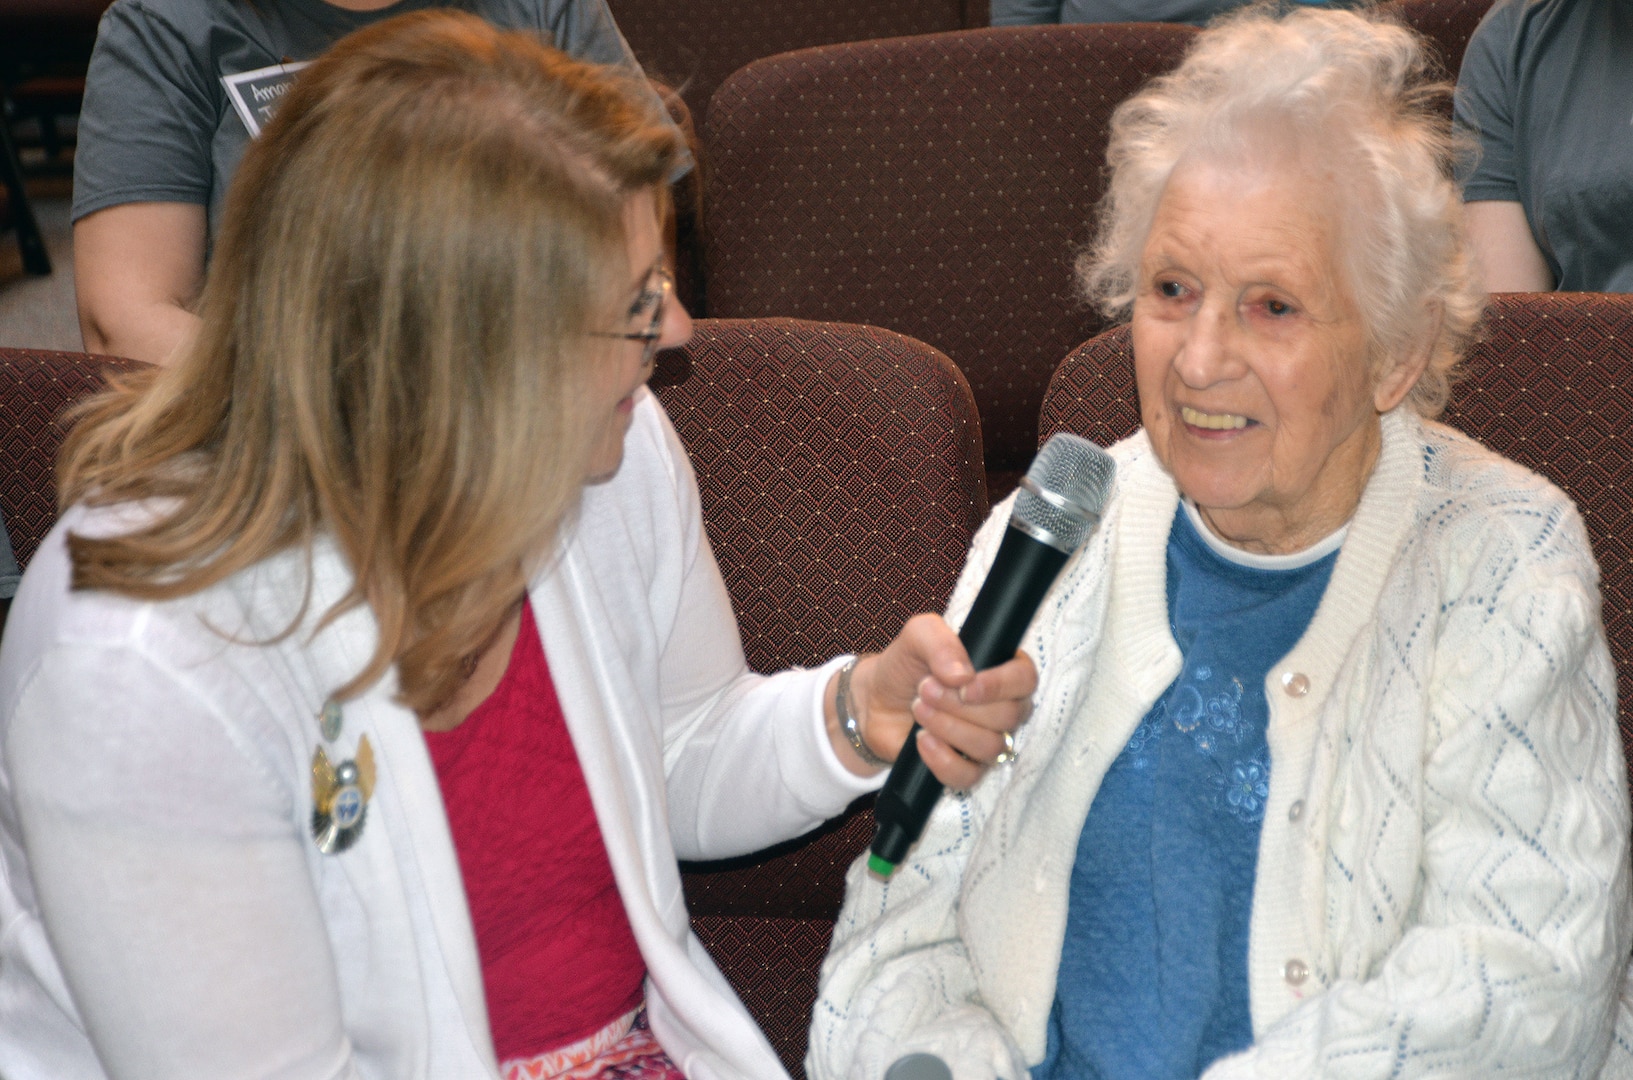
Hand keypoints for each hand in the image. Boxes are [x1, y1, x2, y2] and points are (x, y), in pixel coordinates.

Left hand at [825, 613, 1036, 787]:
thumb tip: (963, 675)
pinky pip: (970, 776)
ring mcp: (986, 740)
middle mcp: (1002, 706)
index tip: (965, 687)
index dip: (1001, 686)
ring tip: (918, 709)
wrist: (876, 701)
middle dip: (960, 705)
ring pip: (991, 747)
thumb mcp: (917, 635)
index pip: (1025, 679)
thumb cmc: (905, 665)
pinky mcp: (966, 767)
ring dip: (949, 728)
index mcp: (1000, 669)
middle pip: (1008, 716)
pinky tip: (922, 741)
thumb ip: (940, 642)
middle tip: (924, 689)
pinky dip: (943, 760)